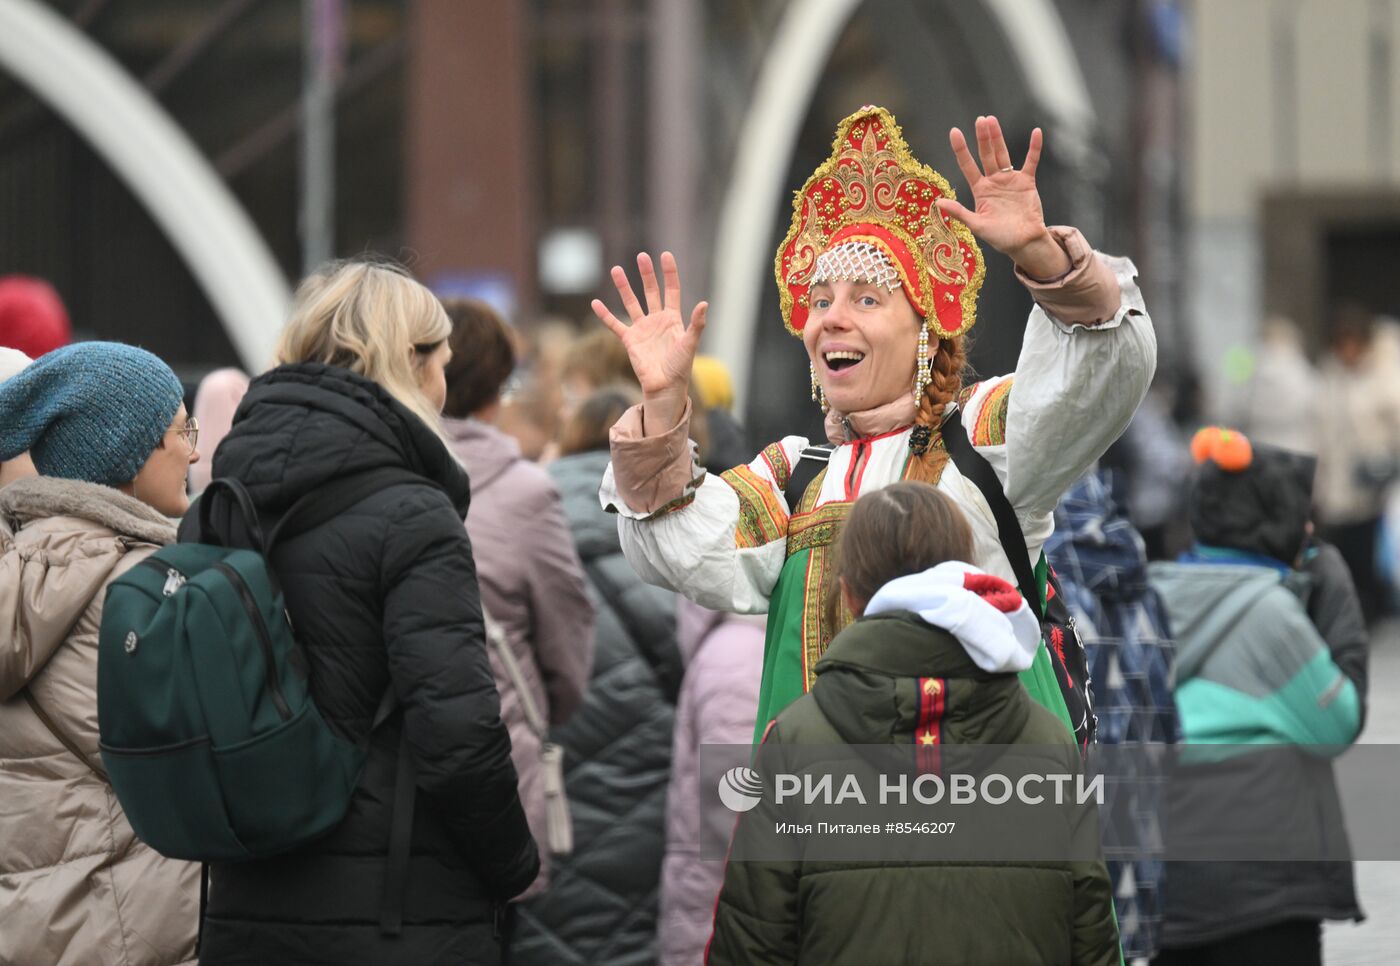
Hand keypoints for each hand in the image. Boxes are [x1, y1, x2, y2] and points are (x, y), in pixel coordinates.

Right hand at [592, 252, 707, 432]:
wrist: (665, 387)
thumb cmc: (681, 367)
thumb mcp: (691, 343)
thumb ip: (697, 324)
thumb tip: (704, 303)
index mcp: (673, 318)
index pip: (671, 290)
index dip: (669, 273)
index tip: (666, 255)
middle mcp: (657, 320)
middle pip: (651, 291)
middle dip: (646, 274)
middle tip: (641, 256)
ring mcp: (642, 329)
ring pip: (631, 303)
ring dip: (624, 287)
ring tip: (616, 270)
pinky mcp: (629, 340)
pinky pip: (615, 324)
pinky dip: (605, 315)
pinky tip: (595, 303)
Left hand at [934, 116, 1070, 279]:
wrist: (1025, 243)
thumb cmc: (1000, 238)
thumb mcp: (977, 226)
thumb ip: (960, 213)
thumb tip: (938, 203)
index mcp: (980, 190)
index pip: (968, 166)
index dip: (961, 149)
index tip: (954, 131)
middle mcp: (993, 182)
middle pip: (986, 155)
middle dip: (983, 137)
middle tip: (980, 119)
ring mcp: (1010, 180)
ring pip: (1003, 154)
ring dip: (998, 137)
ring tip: (992, 120)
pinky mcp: (1027, 182)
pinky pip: (1031, 161)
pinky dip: (1034, 148)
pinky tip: (1036, 133)